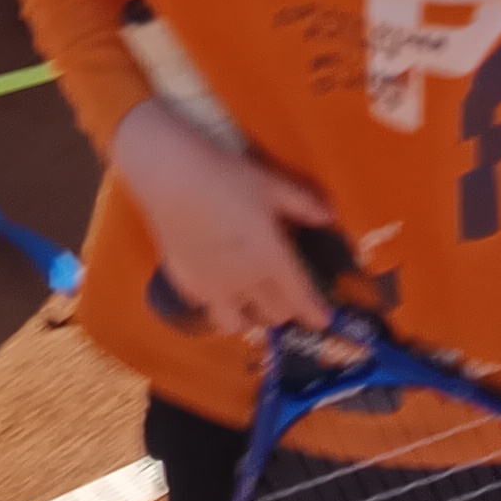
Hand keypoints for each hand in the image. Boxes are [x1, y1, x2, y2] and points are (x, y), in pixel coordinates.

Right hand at [109, 101, 334, 342]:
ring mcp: (212, 288)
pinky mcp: (186, 284)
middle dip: (286, 309)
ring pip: (238, 324)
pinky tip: (219, 286)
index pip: (299, 297)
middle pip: (274, 314)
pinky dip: (220, 305)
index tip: (323, 321)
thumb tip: (330, 216)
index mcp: (270, 259)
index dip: (315, 313)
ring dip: (252, 317)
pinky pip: (208, 309)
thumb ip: (303, 204)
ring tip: (252, 302)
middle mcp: (244, 282)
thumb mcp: (271, 185)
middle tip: (287, 296)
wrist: (171, 177)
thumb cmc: (226, 177)